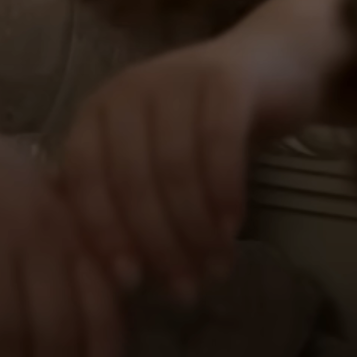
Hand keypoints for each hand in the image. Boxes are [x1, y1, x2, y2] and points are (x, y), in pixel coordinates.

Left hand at [54, 28, 311, 304]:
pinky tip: (234, 228)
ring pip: (175, 169)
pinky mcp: (225, 79)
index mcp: (98, 111)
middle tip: (185, 290)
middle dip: (158, 245)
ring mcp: (176, 78)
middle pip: (131, 180)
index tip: (130, 284)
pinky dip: (224, 193)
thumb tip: (108, 278)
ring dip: (195, 230)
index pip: (83, 178)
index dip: (104, 234)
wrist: (273, 67)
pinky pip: (218, 145)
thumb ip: (127, 203)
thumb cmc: (203, 127)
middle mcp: (129, 89)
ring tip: (214, 269)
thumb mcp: (156, 159)